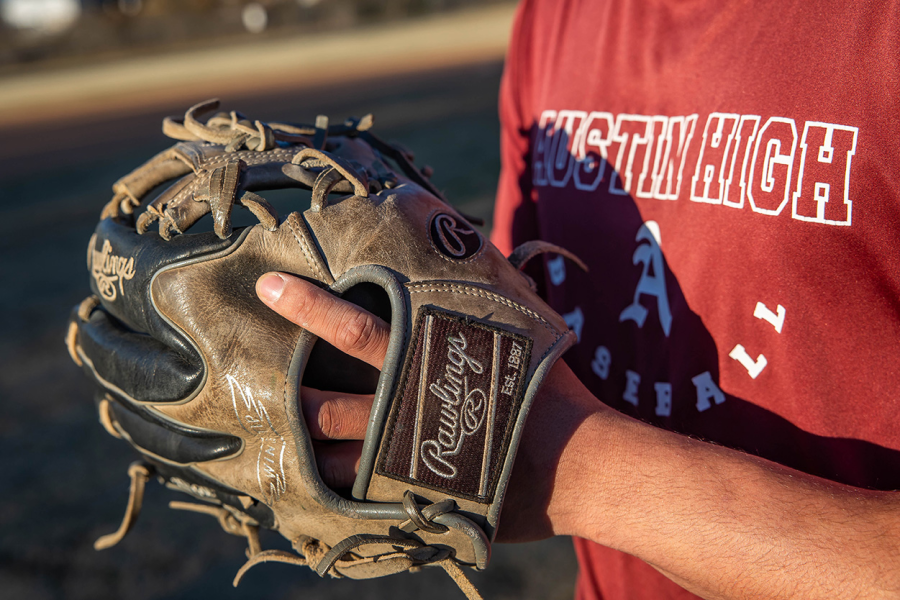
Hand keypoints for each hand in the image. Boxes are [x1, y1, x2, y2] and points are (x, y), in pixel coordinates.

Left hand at [256, 270, 603, 541]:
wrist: (580, 461)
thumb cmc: (549, 385)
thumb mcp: (524, 318)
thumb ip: (492, 274)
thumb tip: (463, 229)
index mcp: (425, 360)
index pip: (354, 328)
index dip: (309, 308)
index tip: (270, 289)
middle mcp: (406, 409)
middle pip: (329, 403)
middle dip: (286, 392)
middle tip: (244, 380)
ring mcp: (409, 459)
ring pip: (336, 457)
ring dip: (302, 449)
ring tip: (269, 440)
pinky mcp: (420, 496)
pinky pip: (364, 499)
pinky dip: (335, 494)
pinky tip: (311, 491)